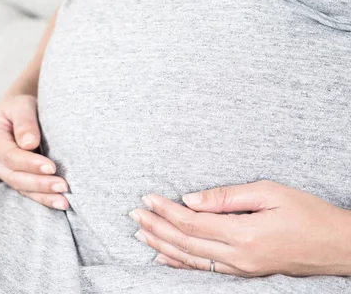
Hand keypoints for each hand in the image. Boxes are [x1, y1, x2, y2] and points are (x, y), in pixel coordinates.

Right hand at [0, 94, 68, 209]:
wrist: (15, 113)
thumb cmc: (19, 107)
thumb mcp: (21, 105)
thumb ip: (25, 121)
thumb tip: (29, 143)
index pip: (11, 157)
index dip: (31, 164)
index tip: (51, 167)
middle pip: (15, 177)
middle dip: (40, 184)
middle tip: (63, 186)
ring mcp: (0, 173)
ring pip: (21, 188)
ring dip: (43, 196)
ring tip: (64, 201)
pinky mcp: (12, 179)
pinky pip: (26, 192)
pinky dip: (43, 198)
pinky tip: (59, 202)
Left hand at [129, 180, 350, 276]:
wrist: (337, 246)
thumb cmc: (307, 213)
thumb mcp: (270, 193)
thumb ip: (226, 197)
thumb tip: (190, 199)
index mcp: (245, 234)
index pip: (192, 222)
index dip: (166, 210)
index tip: (147, 198)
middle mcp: (239, 257)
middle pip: (185, 242)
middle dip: (156, 227)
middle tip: (134, 213)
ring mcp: (241, 269)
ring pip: (190, 259)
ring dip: (162, 245)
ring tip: (140, 232)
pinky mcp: (244, 273)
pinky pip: (204, 271)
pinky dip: (180, 264)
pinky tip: (163, 257)